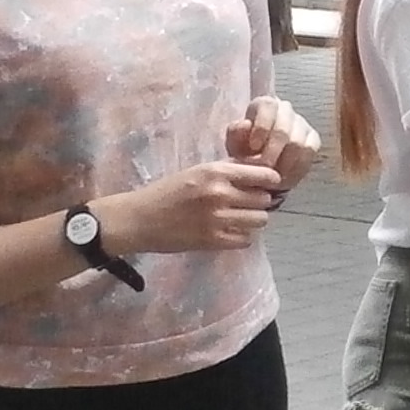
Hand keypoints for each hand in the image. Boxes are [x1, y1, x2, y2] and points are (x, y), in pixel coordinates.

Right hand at [101, 161, 283, 255]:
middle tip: (249, 203)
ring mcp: (217, 219)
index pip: (263, 174)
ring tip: (240, 218)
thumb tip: (256, 169)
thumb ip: (225, 171)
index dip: (270, 180)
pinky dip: (241, 236)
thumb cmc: (166, 192)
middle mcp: (220, 193)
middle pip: (264, 199)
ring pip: (259, 220)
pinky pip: (245, 239)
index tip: (268, 184)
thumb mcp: (196, 172)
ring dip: (253, 219)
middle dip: (260, 201)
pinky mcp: (212, 241)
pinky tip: (230, 231)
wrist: (139, 219)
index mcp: (216, 172)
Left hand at [226, 97, 320, 194]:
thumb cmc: (245, 148)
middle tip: (263, 170)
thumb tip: (245, 124)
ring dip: (284, 164)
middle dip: (272, 152)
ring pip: (299, 142)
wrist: (259, 160)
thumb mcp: (234, 142)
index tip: (254, 148)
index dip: (261, 128)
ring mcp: (302, 124)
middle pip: (283, 129)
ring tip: (272, 177)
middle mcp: (286, 110)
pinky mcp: (313, 139)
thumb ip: (236, 133)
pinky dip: (297, 168)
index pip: (268, 107)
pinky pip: (310, 152)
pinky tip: (286, 178)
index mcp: (265, 104)